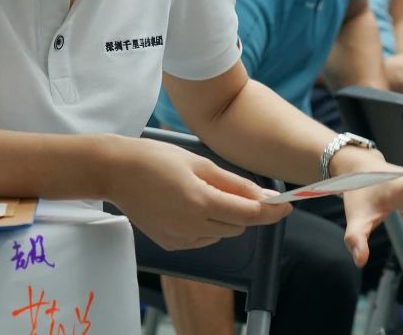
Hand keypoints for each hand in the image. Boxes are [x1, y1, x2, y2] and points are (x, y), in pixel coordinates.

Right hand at [102, 136, 290, 250]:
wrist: (115, 171)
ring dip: (222, 217)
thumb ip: (232, 183)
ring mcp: (179, 238)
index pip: (250, 214)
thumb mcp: (198, 163)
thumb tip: (262, 196)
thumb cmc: (154, 158)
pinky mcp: (170, 243)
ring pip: (220, 233)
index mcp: (201, 203)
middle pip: (237, 226)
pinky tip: (186, 204)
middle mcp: (192, 227)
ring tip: (200, 191)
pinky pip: (201, 238)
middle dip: (243, 210)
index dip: (272, 211)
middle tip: (232, 187)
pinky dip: (204, 225)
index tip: (288, 206)